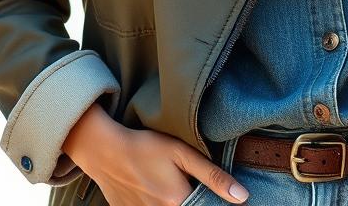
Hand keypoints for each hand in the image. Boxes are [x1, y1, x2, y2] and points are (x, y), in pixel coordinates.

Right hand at [62, 104, 248, 204]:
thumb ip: (213, 176)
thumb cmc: (146, 147)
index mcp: (178, 202)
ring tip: (163, 180)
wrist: (105, 151)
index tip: (207, 189)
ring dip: (172, 199)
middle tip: (177, 179)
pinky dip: (156, 202)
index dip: (210, 201)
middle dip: (190, 197)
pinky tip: (151, 187)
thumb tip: (243, 197)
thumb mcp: (182, 154)